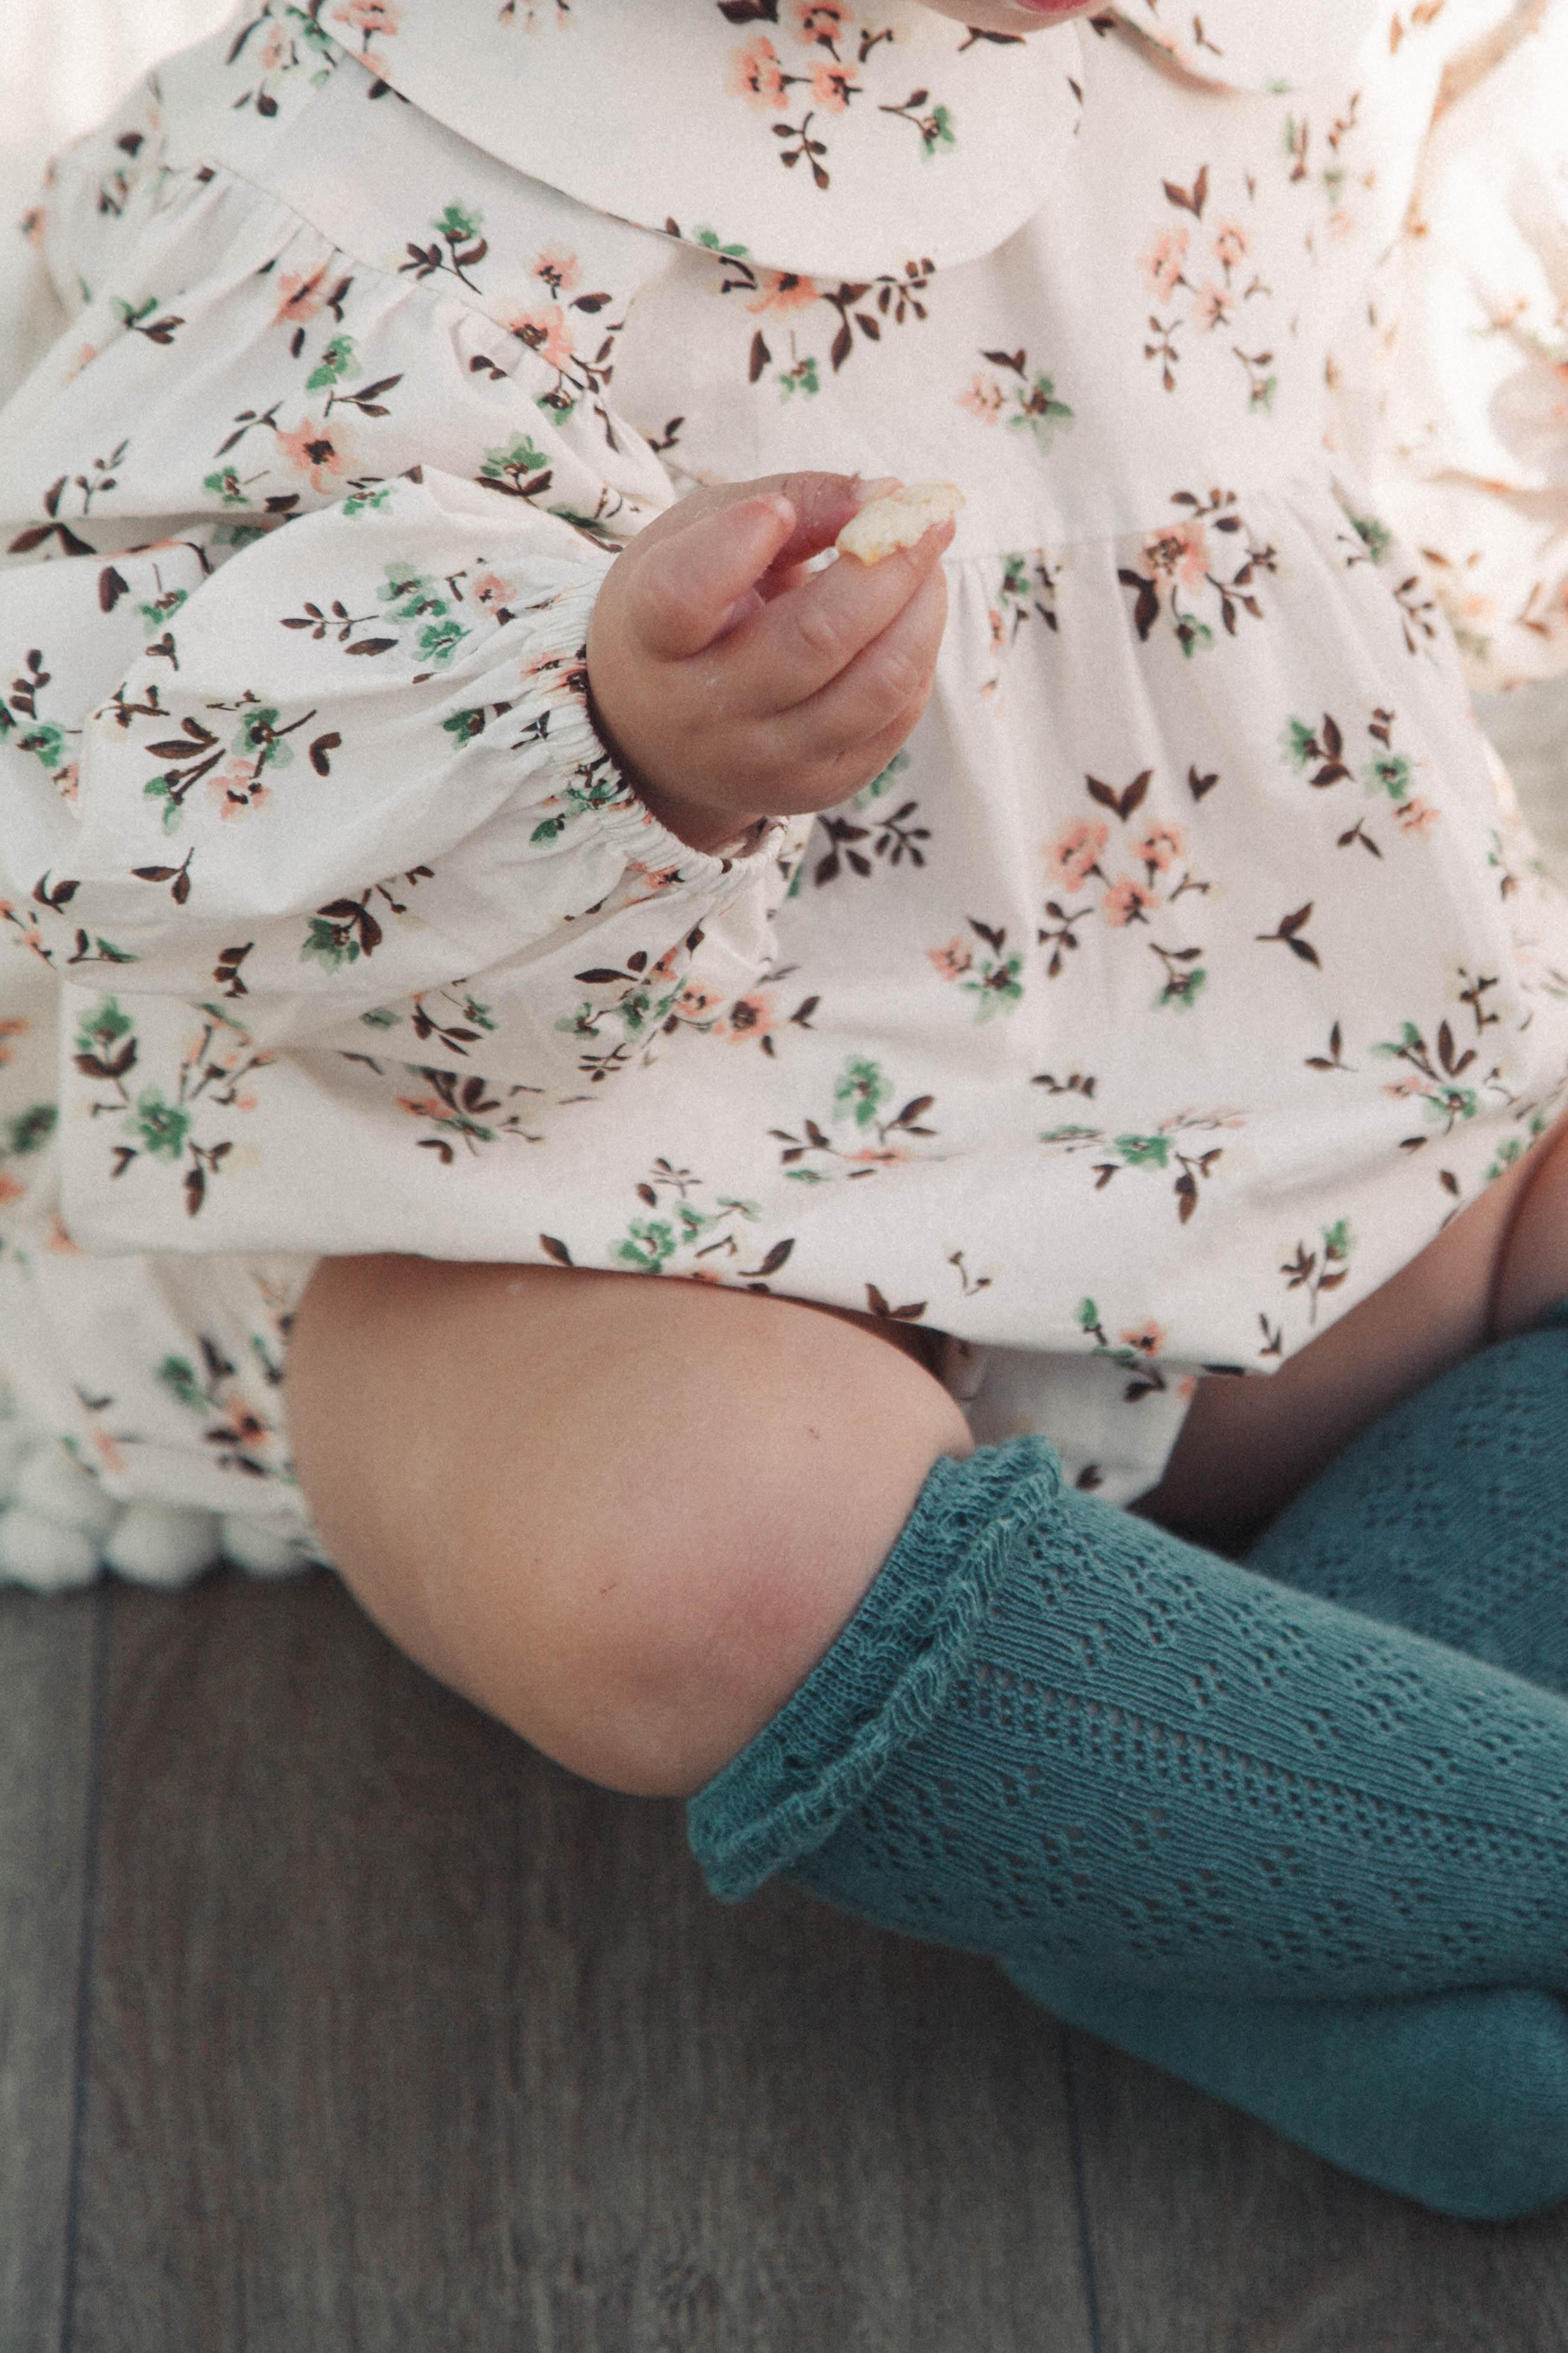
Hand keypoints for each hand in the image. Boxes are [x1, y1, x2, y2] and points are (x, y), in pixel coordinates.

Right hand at [585, 472, 951, 853]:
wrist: (659, 734)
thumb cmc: (687, 612)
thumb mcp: (699, 538)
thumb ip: (784, 501)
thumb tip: (882, 495)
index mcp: (650, 639)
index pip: (683, 598)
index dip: (735, 545)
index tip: (775, 511)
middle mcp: (701, 714)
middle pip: (815, 639)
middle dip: (889, 566)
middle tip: (926, 516)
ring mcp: (763, 763)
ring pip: (876, 687)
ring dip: (923, 611)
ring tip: (928, 563)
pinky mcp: (817, 789)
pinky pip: (895, 720)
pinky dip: (918, 657)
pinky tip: (912, 618)